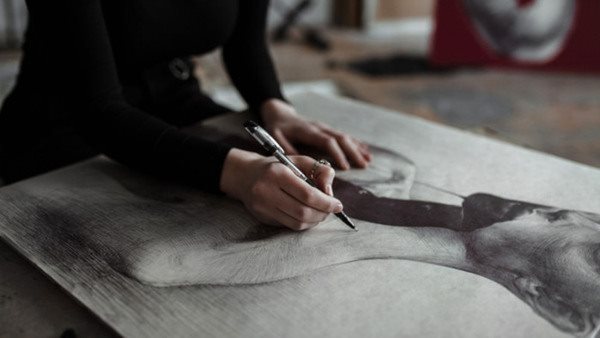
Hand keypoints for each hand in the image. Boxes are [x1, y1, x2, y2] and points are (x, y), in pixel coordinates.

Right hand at [220, 148, 342, 230]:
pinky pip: (289, 226)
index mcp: (277, 173)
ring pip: (297, 223)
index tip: (338, 205)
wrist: (244, 175)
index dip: (327, 203)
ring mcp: (262, 207)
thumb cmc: (276, 166)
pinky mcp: (262, 217)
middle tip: (331, 210)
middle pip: (303, 212)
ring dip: (314, 221)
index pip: (308, 195)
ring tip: (321, 213)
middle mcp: (267, 191)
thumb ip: (319, 170)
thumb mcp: (298, 160)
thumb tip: (330, 191)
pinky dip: (303, 223)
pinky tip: (308, 216)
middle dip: (323, 213)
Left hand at [260, 99, 370, 169]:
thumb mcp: (276, 138)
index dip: (337, 153)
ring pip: (345, 136)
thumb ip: (285, 148)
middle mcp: (320, 128)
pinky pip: (344, 136)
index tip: (345, 167)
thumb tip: (297, 161)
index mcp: (308, 131)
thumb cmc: (278, 129)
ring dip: (357, 148)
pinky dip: (356, 143)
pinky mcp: (327, 130)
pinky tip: (365, 151)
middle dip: (353, 152)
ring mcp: (325, 128)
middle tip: (363, 165)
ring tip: (368, 160)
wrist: (280, 115)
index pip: (327, 141)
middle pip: (340, 138)